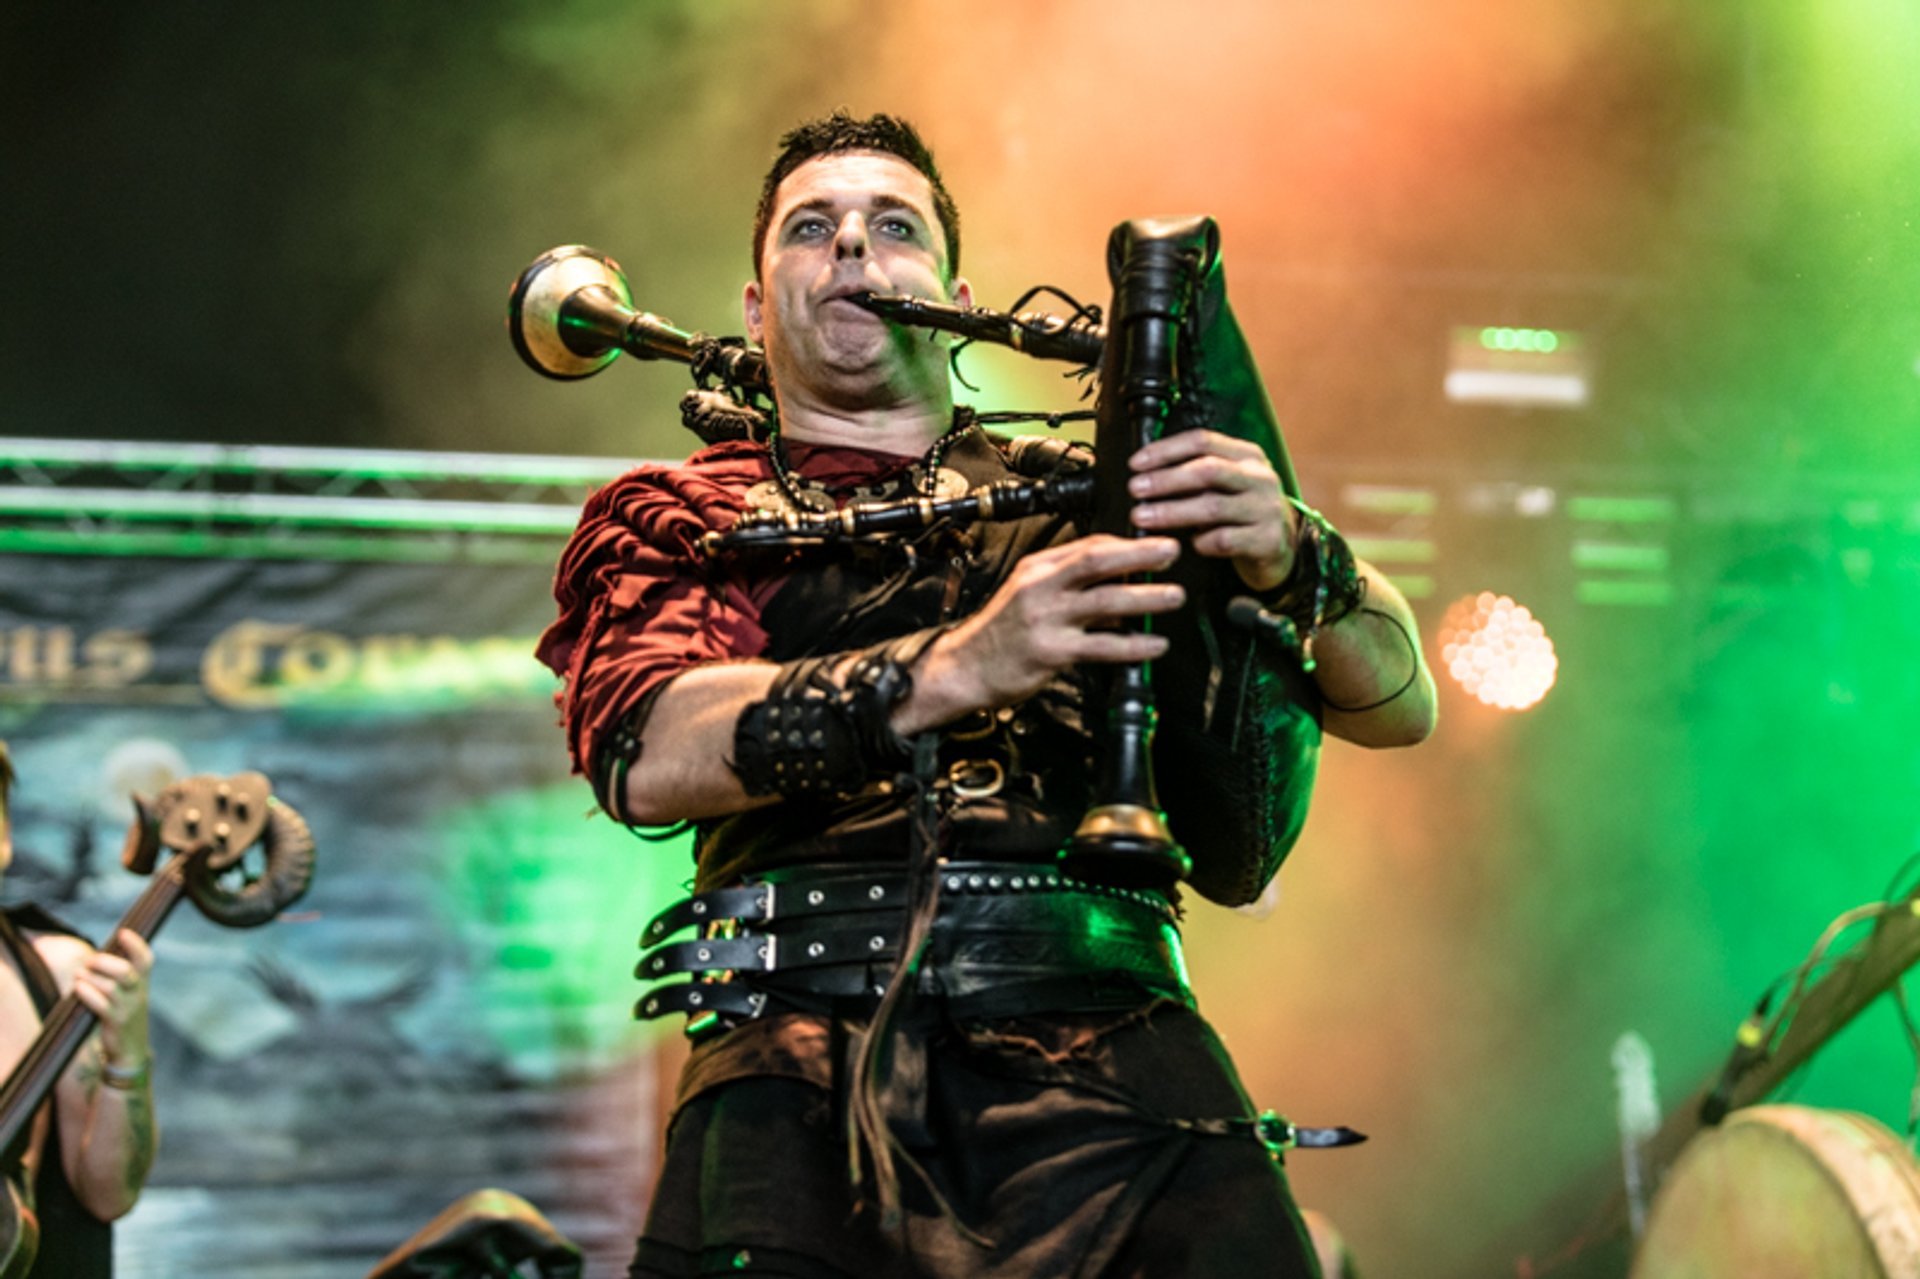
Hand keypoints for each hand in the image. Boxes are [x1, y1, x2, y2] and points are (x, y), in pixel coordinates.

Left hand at [73, 929, 153, 1070]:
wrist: (131, 1049)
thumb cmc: (124, 1014)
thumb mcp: (129, 994)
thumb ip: (118, 975)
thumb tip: (95, 956)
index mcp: (142, 983)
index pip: (145, 959)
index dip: (136, 944)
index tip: (122, 933)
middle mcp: (138, 993)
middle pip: (127, 971)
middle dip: (105, 962)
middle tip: (90, 961)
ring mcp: (128, 1008)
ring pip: (111, 988)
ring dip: (91, 978)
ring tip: (79, 975)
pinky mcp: (116, 1022)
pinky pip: (101, 1005)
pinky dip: (87, 994)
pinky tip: (78, 989)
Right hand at [919, 534, 1184, 717]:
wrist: (966, 666)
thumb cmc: (1003, 632)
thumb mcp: (1030, 594)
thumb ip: (1071, 584)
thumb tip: (1124, 580)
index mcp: (1037, 567)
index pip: (1087, 545)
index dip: (1125, 544)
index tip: (1155, 544)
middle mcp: (1040, 587)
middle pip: (1095, 561)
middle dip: (1138, 554)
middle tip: (1171, 551)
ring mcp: (1045, 618)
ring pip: (1104, 601)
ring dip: (1145, 597)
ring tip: (1174, 596)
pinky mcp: (1051, 651)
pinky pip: (1101, 646)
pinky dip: (1133, 645)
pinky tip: (1155, 645)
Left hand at [1127, 430, 1296, 592]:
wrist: (1281, 547)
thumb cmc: (1241, 512)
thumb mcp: (1225, 484)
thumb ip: (1195, 474)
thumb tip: (1144, 474)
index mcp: (1247, 456)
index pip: (1203, 441)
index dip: (1166, 450)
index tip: (1136, 464)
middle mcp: (1260, 478)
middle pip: (1208, 470)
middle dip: (1166, 479)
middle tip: (1135, 489)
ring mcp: (1266, 509)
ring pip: (1213, 507)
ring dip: (1172, 511)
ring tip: (1143, 517)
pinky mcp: (1267, 540)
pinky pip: (1224, 540)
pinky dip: (1201, 542)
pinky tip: (1190, 544)